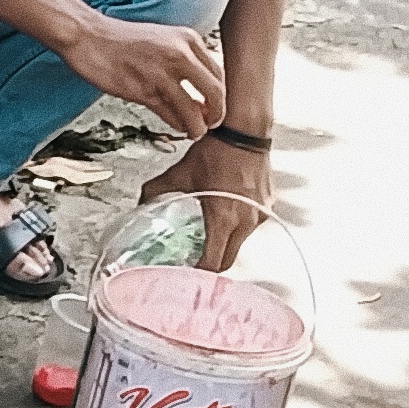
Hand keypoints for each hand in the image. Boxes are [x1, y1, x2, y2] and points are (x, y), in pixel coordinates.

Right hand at [66, 14, 228, 140]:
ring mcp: (161, 73)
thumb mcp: (162, 39)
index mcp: (187, 39)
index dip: (220, 94)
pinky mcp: (143, 90)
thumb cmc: (121, 40)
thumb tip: (198, 87)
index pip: (218, 72)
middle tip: (213, 123)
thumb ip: (182, 59)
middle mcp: (179, 55)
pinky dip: (177, 124)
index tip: (216, 105)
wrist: (89, 36)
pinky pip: (169, 114)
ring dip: (198, 126)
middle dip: (217, 113)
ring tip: (196, 132)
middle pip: (214, 92)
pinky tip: (178, 127)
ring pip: (192, 108)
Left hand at [138, 134, 272, 265]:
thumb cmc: (216, 151)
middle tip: (193, 263)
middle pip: (227, 260)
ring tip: (207, 238)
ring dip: (224, 245)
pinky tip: (224, 216)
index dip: (197, 274)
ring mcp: (260, 215)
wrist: (245, 132)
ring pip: (240, 244)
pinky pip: (251, 227)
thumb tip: (140, 203)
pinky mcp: (268, 207)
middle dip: (210, 265)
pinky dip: (237, 228)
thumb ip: (156, 191)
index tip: (185, 276)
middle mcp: (246, 222)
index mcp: (224, 219)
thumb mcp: (179, 173)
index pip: (213, 263)